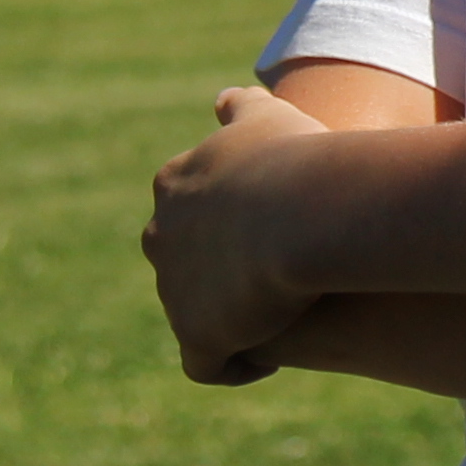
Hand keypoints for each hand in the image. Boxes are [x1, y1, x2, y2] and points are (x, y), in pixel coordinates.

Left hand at [141, 83, 329, 384]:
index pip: (188, 212)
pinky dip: (233, 365)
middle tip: (274, 276)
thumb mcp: (268, 117)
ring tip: (279, 321)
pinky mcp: (197, 335)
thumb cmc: (295, 158)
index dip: (229, 227)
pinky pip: (206, 364)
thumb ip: (242, 108)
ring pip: (194, 315)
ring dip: (230, 320)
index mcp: (173, 185)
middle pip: (183, 264)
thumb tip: (224, 100)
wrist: (305, 212)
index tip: (271, 234)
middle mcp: (160, 236)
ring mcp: (173, 289)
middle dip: (220, 274)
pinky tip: (269, 358)